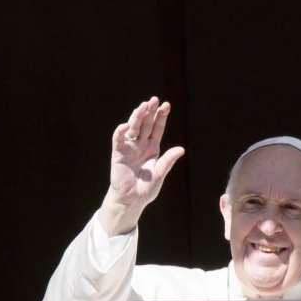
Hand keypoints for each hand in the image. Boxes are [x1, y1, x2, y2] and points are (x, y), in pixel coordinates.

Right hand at [99, 97, 185, 235]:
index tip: (166, 105)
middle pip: (145, 124)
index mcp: (152, 147)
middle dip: (149, 112)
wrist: (132, 200)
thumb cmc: (146, 188)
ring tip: (143, 106)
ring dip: (137, 116)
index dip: (161, 117)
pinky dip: (121, 132)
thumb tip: (181, 149)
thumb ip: (168, 161)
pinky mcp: (118, 153)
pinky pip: (119, 140)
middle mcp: (141, 144)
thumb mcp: (160, 174)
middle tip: (154, 100)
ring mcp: (129, 148)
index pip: (157, 128)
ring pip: (133, 128)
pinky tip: (126, 126)